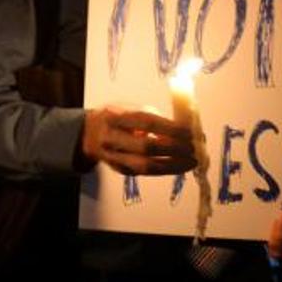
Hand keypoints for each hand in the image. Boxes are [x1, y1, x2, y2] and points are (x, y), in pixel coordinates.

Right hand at [79, 105, 194, 174]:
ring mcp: (114, 157)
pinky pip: (146, 173)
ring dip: (172, 166)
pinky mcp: (120, 170)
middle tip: (192, 149)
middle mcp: (111, 137)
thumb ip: (152, 118)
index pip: (146, 122)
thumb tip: (182, 130)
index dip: (170, 129)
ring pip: (146, 166)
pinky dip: (165, 169)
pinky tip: (178, 165)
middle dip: (173, 149)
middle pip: (146, 147)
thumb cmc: (116, 117)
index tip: (189, 133)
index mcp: (115, 116)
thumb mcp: (129, 108)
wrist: (88, 134)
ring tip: (190, 162)